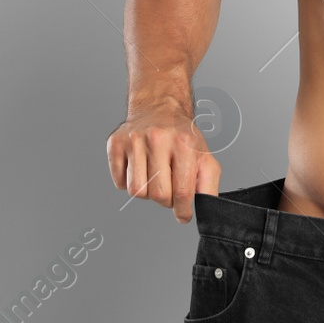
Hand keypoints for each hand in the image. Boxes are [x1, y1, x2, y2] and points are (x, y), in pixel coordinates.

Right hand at [106, 98, 220, 223]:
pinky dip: (129, 182)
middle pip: (158, 194)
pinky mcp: (115, 144)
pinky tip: (139, 168)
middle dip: (166, 200)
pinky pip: (119, 182)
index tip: (183, 215)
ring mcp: (134, 140)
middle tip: (169, 189)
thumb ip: (209, 184)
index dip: (183, 210)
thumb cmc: (182, 136)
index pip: (182, 191)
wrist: (159, 107)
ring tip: (154, 177)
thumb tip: (205, 208)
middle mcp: (157, 138)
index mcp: (183, 143)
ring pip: (136, 191)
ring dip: (147, 192)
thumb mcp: (204, 156)